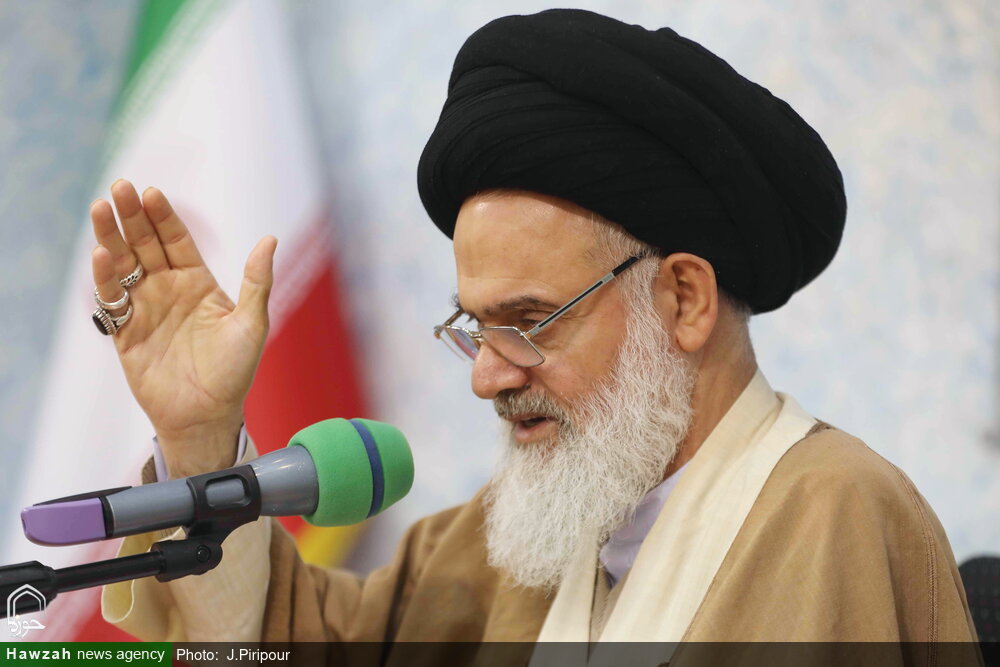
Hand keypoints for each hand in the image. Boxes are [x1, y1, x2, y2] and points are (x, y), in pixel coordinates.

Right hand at [90, 180, 276, 476]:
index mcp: (198, 282)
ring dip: (111, 237)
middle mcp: (168, 289)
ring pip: (123, 265)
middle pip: (145, 243)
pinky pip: (112, 299)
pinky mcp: (125, 332)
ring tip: (101, 208)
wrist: (208, 416)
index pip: (176, 240)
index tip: (152, 192)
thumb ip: (257, 282)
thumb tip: (270, 239)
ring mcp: (145, 308)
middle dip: (132, 216)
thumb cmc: (235, 372)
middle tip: (120, 186)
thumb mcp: (252, 324)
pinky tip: (102, 255)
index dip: (163, 216)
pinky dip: (104, 277)